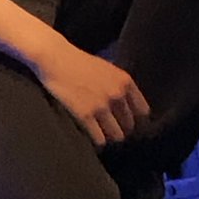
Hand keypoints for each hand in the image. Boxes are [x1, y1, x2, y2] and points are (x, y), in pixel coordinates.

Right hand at [35, 40, 150, 148]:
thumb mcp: (106, 68)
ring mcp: (102, 106)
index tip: (126, 122)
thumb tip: (127, 106)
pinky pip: (100, 139)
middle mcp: (117, 94)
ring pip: (116, 135)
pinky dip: (96, 141)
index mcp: (125, 81)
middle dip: (120, 128)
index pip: (143, 111)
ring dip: (109, 136)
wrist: (55, 58)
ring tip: (100, 133)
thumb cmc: (78, 62)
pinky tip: (90, 136)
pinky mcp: (85, 115)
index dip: (135, 119)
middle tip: (109, 128)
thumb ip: (118, 85)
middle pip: (129, 125)